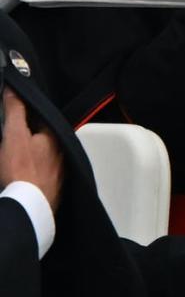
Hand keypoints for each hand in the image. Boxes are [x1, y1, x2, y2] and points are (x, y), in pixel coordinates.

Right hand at [0, 89, 62, 212]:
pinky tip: (19, 173)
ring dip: (29, 155)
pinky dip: (30, 170)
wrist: (29, 206)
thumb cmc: (22, 170)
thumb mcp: (14, 134)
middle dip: (27, 137)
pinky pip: (40, 173)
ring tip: (12, 159)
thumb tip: (13, 90)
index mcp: (55, 137)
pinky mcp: (51, 187)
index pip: (39, 119)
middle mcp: (61, 153)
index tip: (13, 118)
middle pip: (41, 139)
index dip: (24, 117)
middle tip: (10, 142)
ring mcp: (58, 171)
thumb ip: (15, 110)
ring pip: (42, 156)